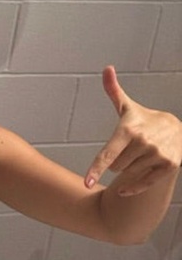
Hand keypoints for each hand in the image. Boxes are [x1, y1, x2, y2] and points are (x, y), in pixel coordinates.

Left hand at [86, 65, 181, 195]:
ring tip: (138, 155)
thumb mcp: (127, 107)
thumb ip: (113, 90)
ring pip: (127, 174)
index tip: (87, 182)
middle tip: (129, 149)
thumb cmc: (143, 120)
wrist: (177, 129)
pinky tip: (124, 191)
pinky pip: (143, 184)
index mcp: (129, 130)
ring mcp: (157, 155)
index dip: (97, 168)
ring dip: (128, 169)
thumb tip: (106, 68)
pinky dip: (132, 189)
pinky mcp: (169, 166)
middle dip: (117, 162)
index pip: (108, 153)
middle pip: (115, 167)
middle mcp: (144, 143)